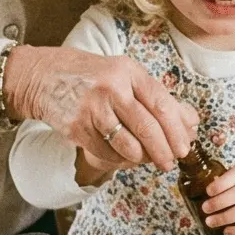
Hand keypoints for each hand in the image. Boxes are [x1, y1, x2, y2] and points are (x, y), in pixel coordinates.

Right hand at [6, 43, 197, 174]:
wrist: (44, 76)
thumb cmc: (92, 76)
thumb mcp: (126, 75)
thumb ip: (157, 96)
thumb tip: (190, 122)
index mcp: (129, 72)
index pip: (161, 104)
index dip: (176, 130)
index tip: (184, 147)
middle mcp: (112, 88)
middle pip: (147, 127)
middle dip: (163, 151)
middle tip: (170, 162)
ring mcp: (92, 109)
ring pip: (127, 145)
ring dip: (141, 159)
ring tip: (147, 160)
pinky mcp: (76, 127)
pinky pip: (106, 152)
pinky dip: (118, 159)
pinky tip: (122, 156)